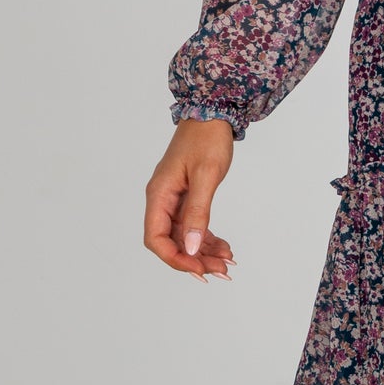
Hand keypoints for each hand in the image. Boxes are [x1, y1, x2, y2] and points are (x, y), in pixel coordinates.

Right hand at [143, 119, 236, 279]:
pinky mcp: (187, 198)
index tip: (199, 268)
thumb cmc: (207, 139)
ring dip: (203, 252)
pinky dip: (208, 239)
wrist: (213, 113)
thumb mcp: (206, 176)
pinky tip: (224, 248)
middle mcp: (162, 200)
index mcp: (159, 195)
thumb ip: (198, 212)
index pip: (156, 238)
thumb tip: (192, 247)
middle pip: (171, 242)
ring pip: (184, 237)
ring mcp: (174, 200)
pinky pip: (193, 226)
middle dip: (194, 259)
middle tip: (221, 271)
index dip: (175, 258)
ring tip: (227, 263)